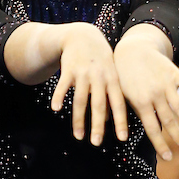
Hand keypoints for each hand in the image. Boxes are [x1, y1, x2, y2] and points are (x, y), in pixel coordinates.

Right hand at [51, 23, 128, 145]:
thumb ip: (110, 96)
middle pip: (99, 105)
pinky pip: (63, 86)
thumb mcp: (110, 74)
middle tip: (97, 143)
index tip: (122, 139)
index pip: (119, 104)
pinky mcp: (68, 70)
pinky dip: (59, 97)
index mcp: (113, 80)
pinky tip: (56, 109)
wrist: (83, 35)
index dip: (121, 121)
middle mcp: (99, 77)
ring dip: (78, 120)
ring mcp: (83, 73)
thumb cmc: (100, 60)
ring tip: (79, 136)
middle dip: (98, 125)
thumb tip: (107, 120)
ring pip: (80, 100)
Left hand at [114, 25, 178, 159]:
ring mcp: (166, 84)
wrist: (132, 49)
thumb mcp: (120, 95)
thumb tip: (121, 136)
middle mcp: (155, 95)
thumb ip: (124, 114)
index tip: (169, 157)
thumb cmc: (123, 75)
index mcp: (140, 103)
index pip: (153, 129)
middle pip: (169, 121)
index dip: (161, 144)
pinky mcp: (173, 73)